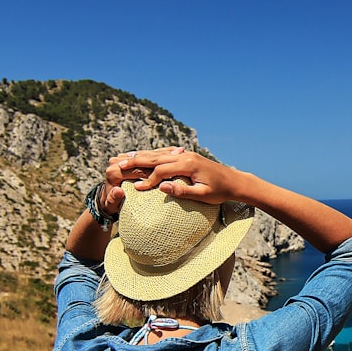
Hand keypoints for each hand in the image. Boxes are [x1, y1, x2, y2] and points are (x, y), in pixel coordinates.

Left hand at [100, 147, 185, 213]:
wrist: (104, 203)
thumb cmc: (110, 206)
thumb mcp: (111, 204)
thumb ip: (113, 198)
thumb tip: (118, 191)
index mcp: (113, 172)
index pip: (139, 169)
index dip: (157, 169)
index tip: (174, 166)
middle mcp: (116, 163)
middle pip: (145, 159)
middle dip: (163, 155)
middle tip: (182, 151)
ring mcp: (121, 161)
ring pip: (146, 155)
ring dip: (163, 153)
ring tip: (181, 151)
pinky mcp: (126, 162)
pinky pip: (146, 156)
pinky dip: (159, 154)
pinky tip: (174, 152)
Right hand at [114, 148, 236, 204]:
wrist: (234, 182)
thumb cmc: (220, 191)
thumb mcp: (203, 195)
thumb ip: (182, 191)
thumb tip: (162, 187)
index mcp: (188, 165)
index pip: (161, 171)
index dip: (148, 180)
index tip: (136, 189)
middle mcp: (186, 156)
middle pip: (156, 158)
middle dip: (136, 163)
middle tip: (117, 166)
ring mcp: (186, 155)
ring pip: (158, 154)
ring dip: (140, 157)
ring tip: (123, 160)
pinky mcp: (187, 157)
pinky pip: (164, 155)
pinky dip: (151, 156)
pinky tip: (142, 158)